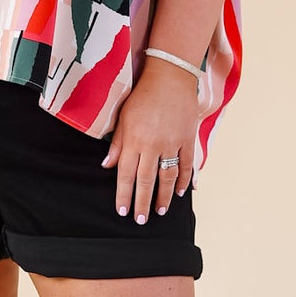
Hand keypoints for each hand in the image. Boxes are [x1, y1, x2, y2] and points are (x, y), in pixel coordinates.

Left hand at [101, 57, 197, 221]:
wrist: (170, 76)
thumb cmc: (142, 95)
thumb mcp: (123, 117)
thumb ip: (117, 143)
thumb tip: (107, 166)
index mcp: (133, 140)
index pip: (126, 175)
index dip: (124, 195)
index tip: (123, 211)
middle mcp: (152, 145)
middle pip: (146, 181)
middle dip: (142, 203)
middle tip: (141, 220)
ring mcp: (172, 143)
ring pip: (168, 177)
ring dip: (164, 197)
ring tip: (161, 211)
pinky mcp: (187, 138)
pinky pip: (186, 164)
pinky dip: (184, 180)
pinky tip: (182, 192)